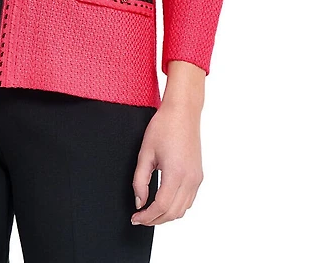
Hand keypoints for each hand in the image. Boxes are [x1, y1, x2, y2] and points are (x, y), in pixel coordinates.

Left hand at [130, 61, 204, 224]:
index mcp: (176, 173)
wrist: (183, 112)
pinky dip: (176, 206)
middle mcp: (190, 179)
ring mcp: (197, 178)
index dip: (147, 216)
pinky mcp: (198, 175)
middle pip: (173, 212)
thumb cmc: (163, 127)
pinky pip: (189, 200)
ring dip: (166, 215)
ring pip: (183, 209)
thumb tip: (139, 202)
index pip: (161, 206)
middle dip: (155, 220)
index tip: (135, 218)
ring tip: (149, 212)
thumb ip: (140, 180)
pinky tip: (163, 202)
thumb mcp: (145, 153)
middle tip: (140, 218)